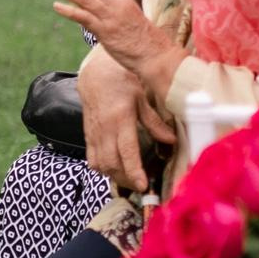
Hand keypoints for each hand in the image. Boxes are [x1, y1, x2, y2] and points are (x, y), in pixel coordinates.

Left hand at [45, 0, 178, 88]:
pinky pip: (85, 17)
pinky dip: (70, 10)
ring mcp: (110, 16)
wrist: (156, 55)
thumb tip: (88, 11)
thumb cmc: (141, 40)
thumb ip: (107, 11)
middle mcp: (114, 3)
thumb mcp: (125, 18)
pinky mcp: (107, 31)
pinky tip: (56, 6)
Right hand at [79, 52, 175, 195]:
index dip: (134, 171)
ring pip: (100, 164)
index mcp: (120, 118)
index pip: (126, 151)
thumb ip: (154, 122)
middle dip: (127, 179)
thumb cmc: (121, 82)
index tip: (142, 185)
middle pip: (112, 163)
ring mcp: (94, 133)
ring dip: (115, 176)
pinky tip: (114, 169)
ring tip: (129, 178)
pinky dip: (103, 169)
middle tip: (141, 185)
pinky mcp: (87, 135)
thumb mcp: (142, 98)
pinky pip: (91, 159)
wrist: (95, 73)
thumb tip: (171, 140)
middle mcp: (105, 129)